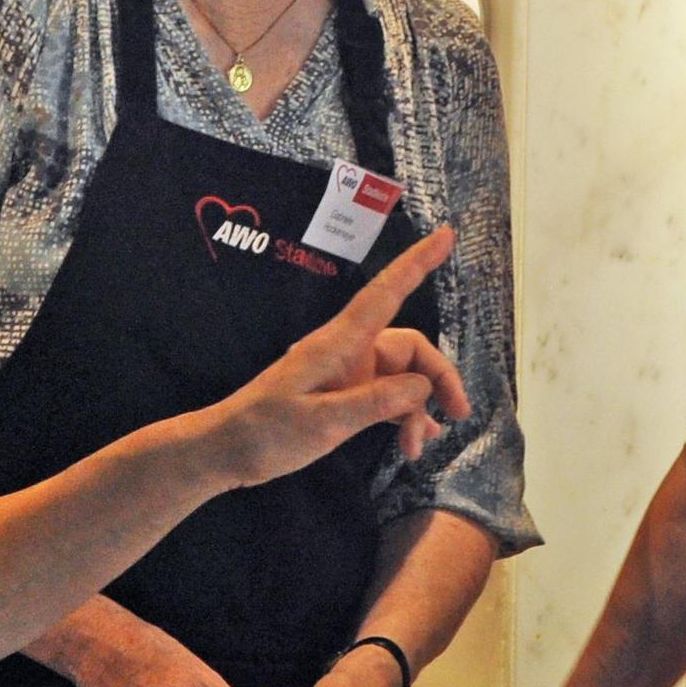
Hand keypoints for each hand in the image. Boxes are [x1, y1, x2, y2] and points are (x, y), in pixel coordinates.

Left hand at [208, 226, 468, 486]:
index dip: (417, 263)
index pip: (386, 293)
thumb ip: (375, 402)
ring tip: (418, 447)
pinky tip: (413, 443)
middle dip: (438, 378)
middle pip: (411, 348)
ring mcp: (348, 375)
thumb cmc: (266, 431)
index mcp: (340, 344)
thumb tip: (422, 386)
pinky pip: (387, 396)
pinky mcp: (344, 396)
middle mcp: (349, 352)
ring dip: (418, 408)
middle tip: (458, 414)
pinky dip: (403, 415)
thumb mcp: (323, 421)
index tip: (446, 235)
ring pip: (402, 377)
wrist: (227, 451)